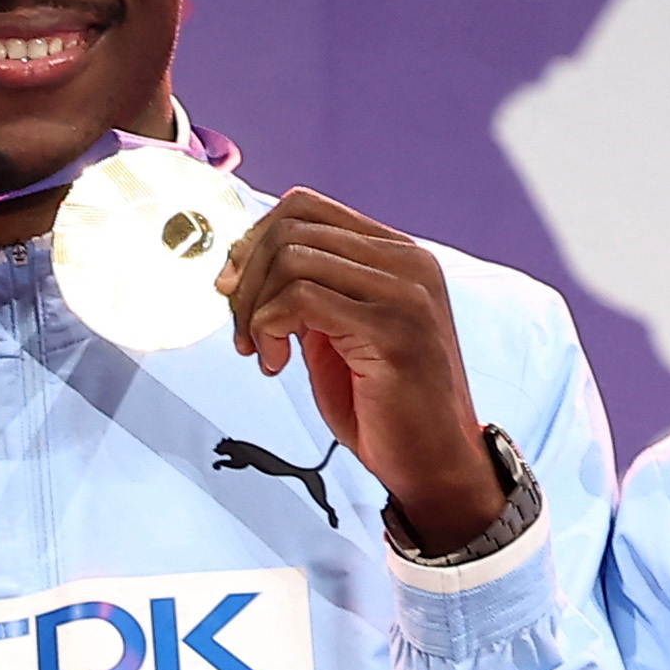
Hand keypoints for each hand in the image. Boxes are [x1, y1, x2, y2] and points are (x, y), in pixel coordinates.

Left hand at [216, 191, 504, 549]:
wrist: (435, 463)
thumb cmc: (384, 405)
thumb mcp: (337, 333)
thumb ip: (307, 292)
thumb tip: (241, 264)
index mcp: (397, 254)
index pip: (305, 206)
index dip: (253, 243)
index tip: (234, 290)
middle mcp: (408, 263)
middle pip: (291, 228)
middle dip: (246, 279)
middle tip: (242, 332)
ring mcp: (406, 293)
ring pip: (292, 259)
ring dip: (255, 310)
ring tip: (262, 353)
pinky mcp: (393, 330)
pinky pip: (300, 300)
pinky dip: (269, 329)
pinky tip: (277, 364)